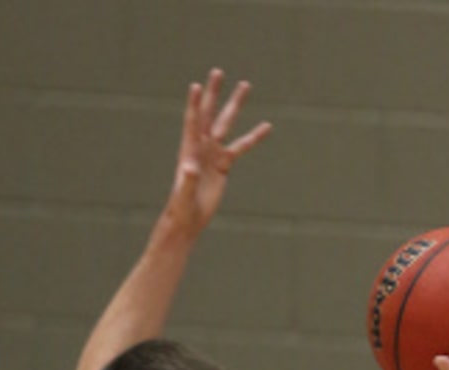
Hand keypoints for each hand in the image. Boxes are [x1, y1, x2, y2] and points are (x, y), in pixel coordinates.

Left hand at [165, 68, 271, 239]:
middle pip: (208, 114)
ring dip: (235, 105)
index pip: (192, 122)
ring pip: (226, 124)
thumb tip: (190, 168)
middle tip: (217, 71)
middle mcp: (201, 146)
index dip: (194, 105)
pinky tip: (267, 126)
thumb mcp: (183, 195)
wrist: (188, 220)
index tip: (195, 86)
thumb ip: (187, 180)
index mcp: (189, 150)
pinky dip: (253, 137)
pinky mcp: (223, 164)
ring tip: (245, 84)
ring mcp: (213, 153)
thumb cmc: (181, 209)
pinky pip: (241, 147)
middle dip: (213, 93)